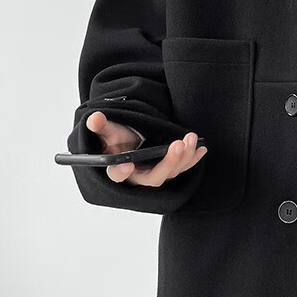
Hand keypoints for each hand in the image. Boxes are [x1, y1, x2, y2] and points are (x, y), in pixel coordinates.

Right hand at [85, 110, 207, 186]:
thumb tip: (94, 118)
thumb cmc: (117, 140)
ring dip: (183, 157)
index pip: (117, 174)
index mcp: (118, 169)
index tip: (126, 165)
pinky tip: (202, 148)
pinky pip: (182, 167)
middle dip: (168, 162)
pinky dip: (192, 159)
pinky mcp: (169, 170)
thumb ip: (101, 126)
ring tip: (190, 138)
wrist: (129, 143)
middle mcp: (138, 177)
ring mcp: (156, 175)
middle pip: (154, 177)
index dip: (121, 171)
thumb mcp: (108, 132)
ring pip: (172, 172)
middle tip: (176, 145)